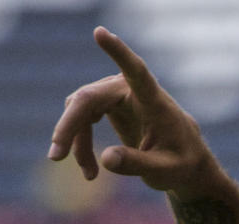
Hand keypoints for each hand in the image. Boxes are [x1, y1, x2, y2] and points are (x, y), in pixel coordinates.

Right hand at [48, 27, 216, 198]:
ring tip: (90, 175)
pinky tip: (90, 169)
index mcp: (152, 100)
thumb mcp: (163, 171)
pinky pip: (81, 119)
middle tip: (56, 157)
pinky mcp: (106, 104)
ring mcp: (115, 94)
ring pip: (79, 110)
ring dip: (76, 142)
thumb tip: (105, 159)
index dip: (118, 52)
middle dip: (68, 127)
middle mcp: (130, 90)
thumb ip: (137, 164)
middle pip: (87, 98)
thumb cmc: (180, 163)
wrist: (183, 160)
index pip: (136, 71)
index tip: (100, 32)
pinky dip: (80, 143)